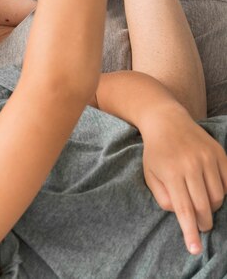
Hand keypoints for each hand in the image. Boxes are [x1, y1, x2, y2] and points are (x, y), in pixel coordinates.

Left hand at [141, 105, 226, 255]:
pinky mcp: (219, 153)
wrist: (166, 120)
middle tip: (200, 225)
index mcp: (171, 172)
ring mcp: (207, 157)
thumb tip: (182, 214)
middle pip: (204, 206)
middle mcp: (190, 164)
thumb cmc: (156, 152)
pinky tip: (212, 190)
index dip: (190, 232)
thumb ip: (163, 198)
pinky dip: (223, 192)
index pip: (184, 209)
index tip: (195, 249)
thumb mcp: (150, 175)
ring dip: (213, 207)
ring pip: (219, 196)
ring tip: (203, 204)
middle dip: (203, 222)